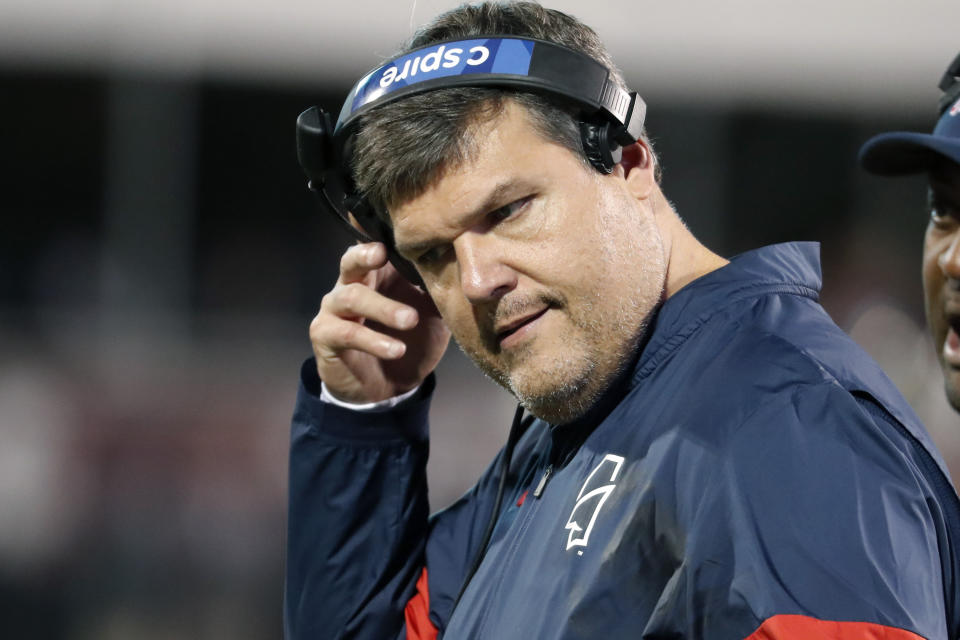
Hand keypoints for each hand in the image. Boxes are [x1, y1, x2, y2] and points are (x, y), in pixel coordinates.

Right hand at [310, 242, 450, 403]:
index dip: (384, 235)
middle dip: (365, 254)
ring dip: (382, 307)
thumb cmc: (410, 342)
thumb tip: (462, 270)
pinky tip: (396, 349)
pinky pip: (346, 333)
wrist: (387, 388)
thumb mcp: (432, 316)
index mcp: (378, 274)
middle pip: (351, 259)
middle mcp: (352, 284)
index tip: (400, 228)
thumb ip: (439, 293)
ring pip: (351, 296)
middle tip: (381, 254)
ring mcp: (334, 309)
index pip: (377, 245)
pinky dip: (373, 341)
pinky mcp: (325, 336)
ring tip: (409, 320)